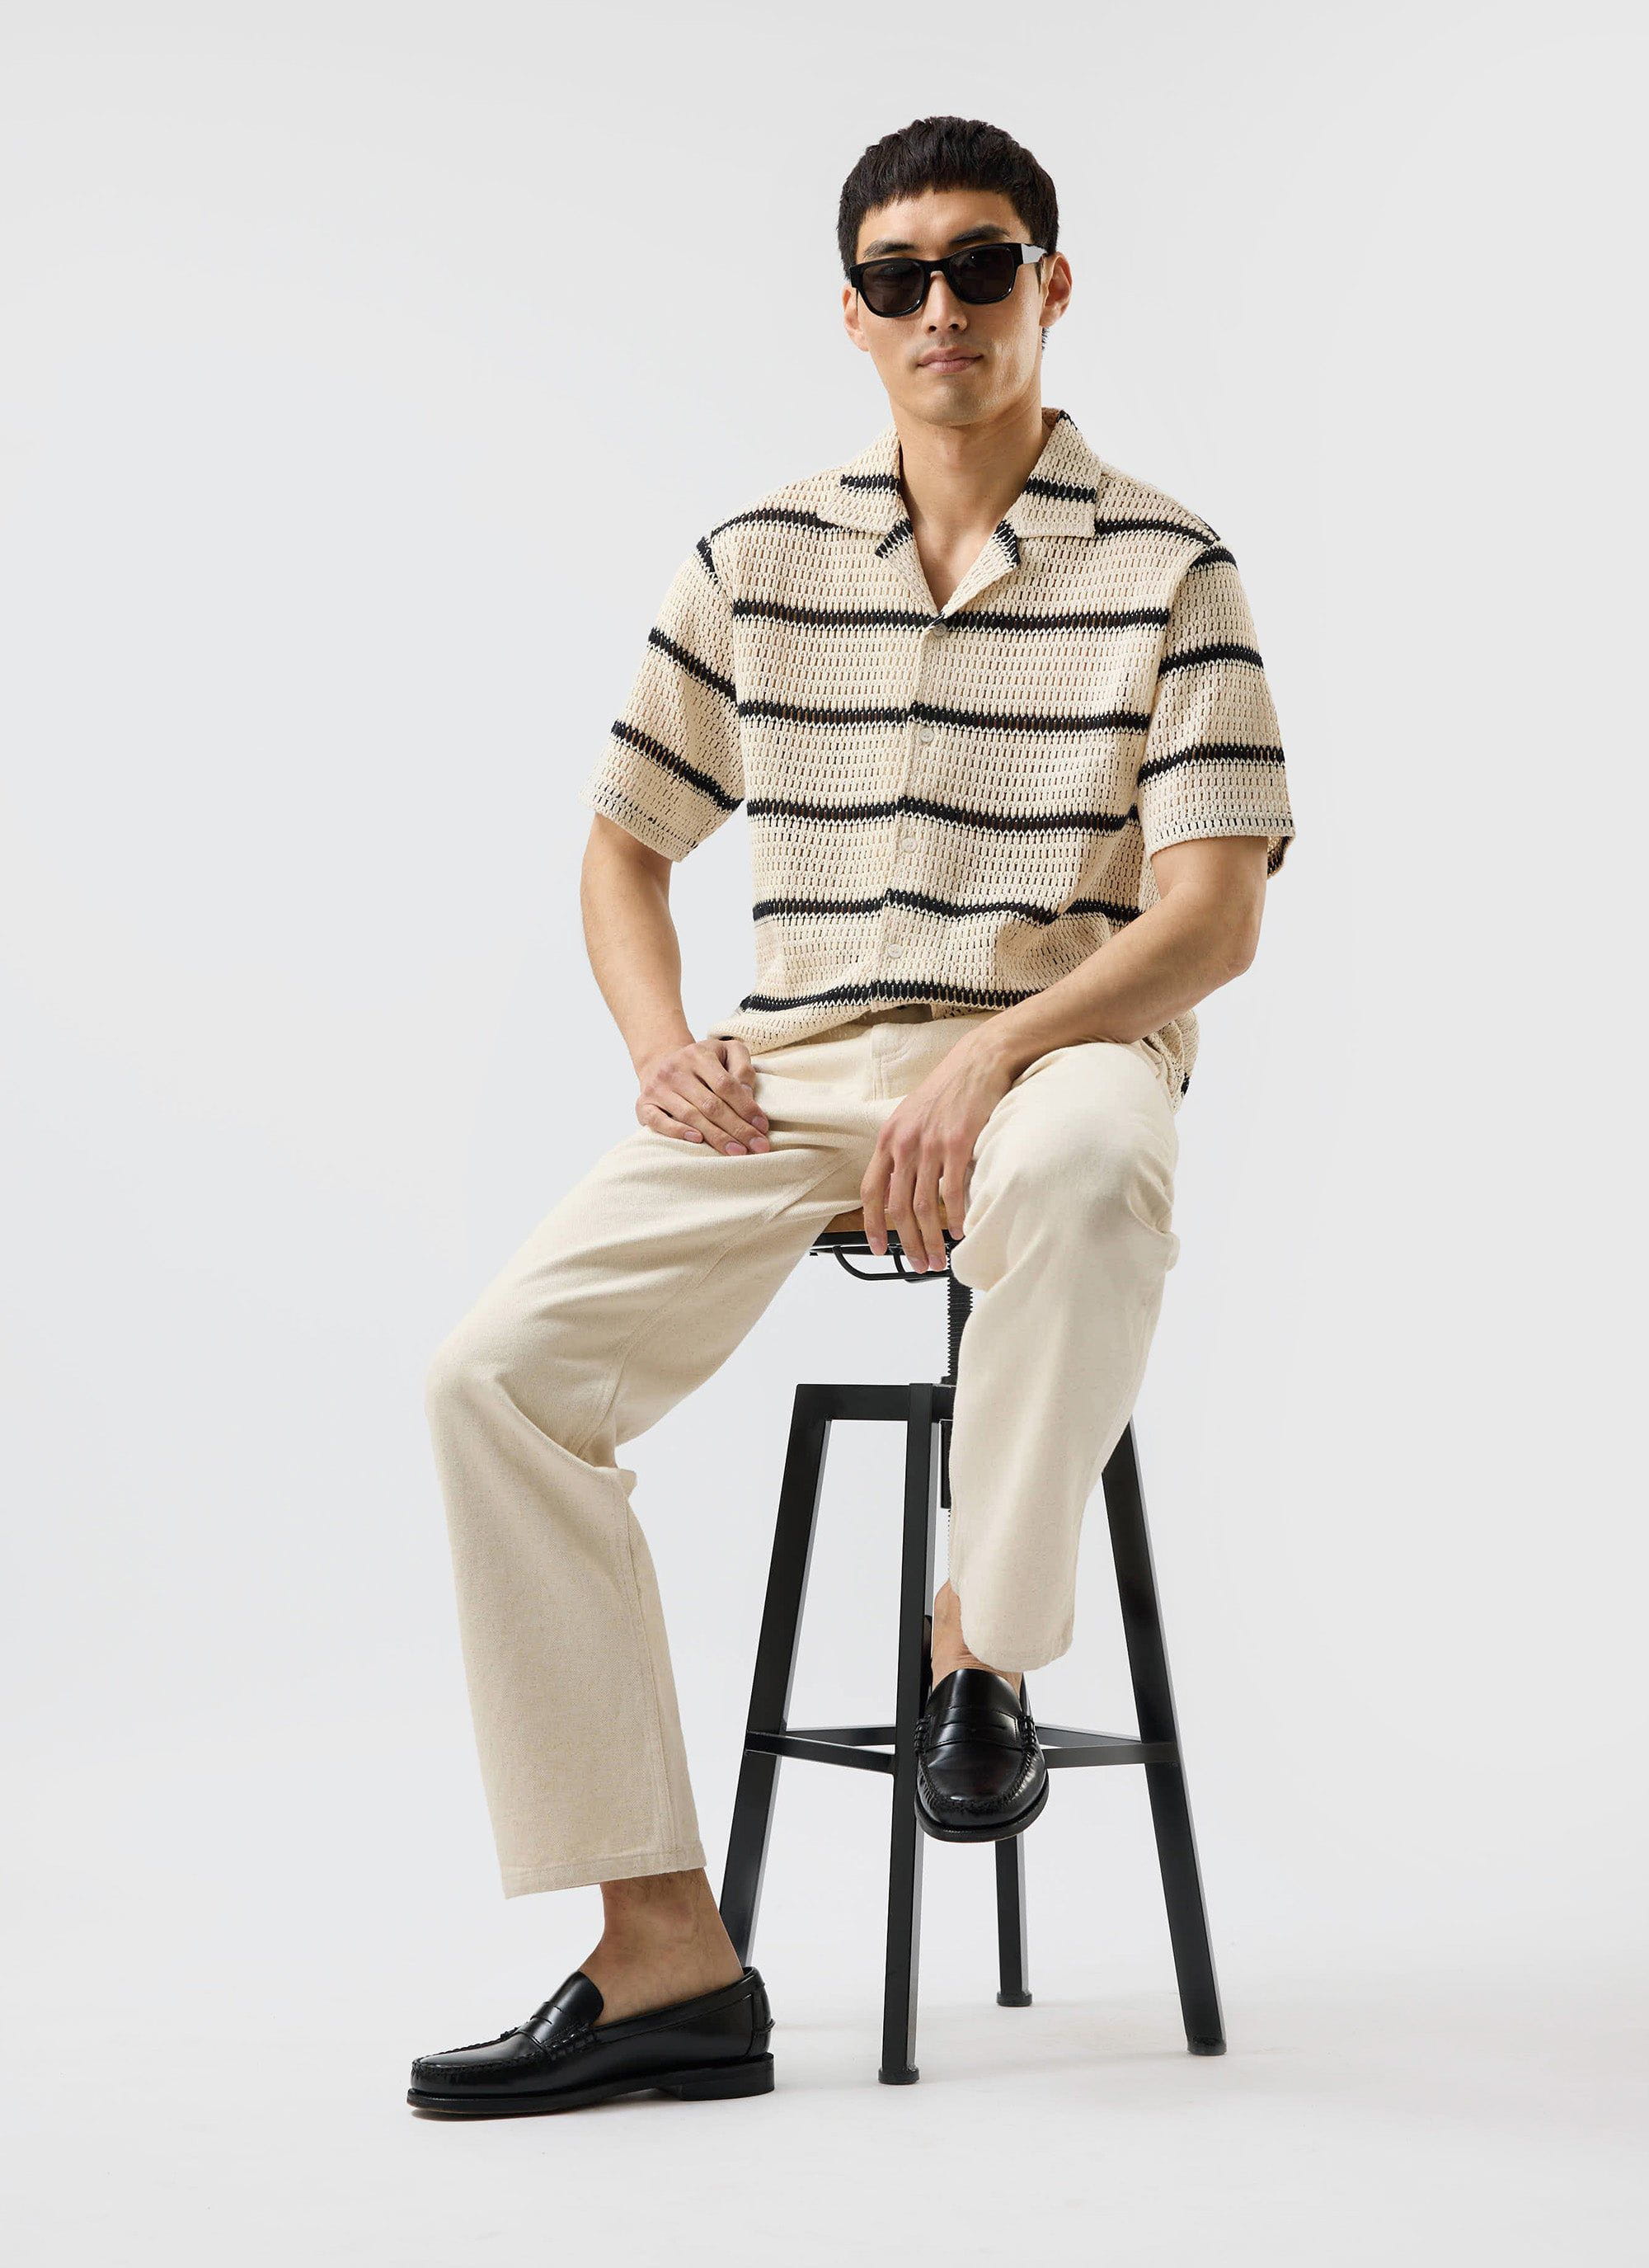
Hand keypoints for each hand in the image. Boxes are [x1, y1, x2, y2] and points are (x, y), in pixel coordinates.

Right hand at [636, 1036, 771, 1154]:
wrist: (660, 1062)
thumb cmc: (701, 1063)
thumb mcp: (726, 1052)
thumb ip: (742, 1068)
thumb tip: (747, 1095)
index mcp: (698, 1055)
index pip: (726, 1084)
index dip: (746, 1107)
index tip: (763, 1127)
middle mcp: (675, 1070)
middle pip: (711, 1105)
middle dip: (737, 1128)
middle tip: (758, 1146)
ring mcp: (657, 1088)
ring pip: (690, 1116)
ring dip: (716, 1137)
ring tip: (737, 1152)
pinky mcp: (643, 1105)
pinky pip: (659, 1122)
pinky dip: (678, 1132)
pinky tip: (697, 1141)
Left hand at [860, 1034, 1013, 1268]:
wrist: (979, 1061)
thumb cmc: (950, 1090)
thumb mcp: (913, 1117)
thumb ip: (904, 1150)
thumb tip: (903, 1186)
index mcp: (889, 1138)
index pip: (871, 1191)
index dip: (872, 1225)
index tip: (878, 1248)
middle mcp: (904, 1143)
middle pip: (897, 1208)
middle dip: (906, 1243)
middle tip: (917, 1264)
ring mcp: (930, 1144)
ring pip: (923, 1207)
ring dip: (930, 1240)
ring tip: (938, 1258)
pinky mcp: (957, 1144)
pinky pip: (951, 1193)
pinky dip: (954, 1218)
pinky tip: (959, 1231)